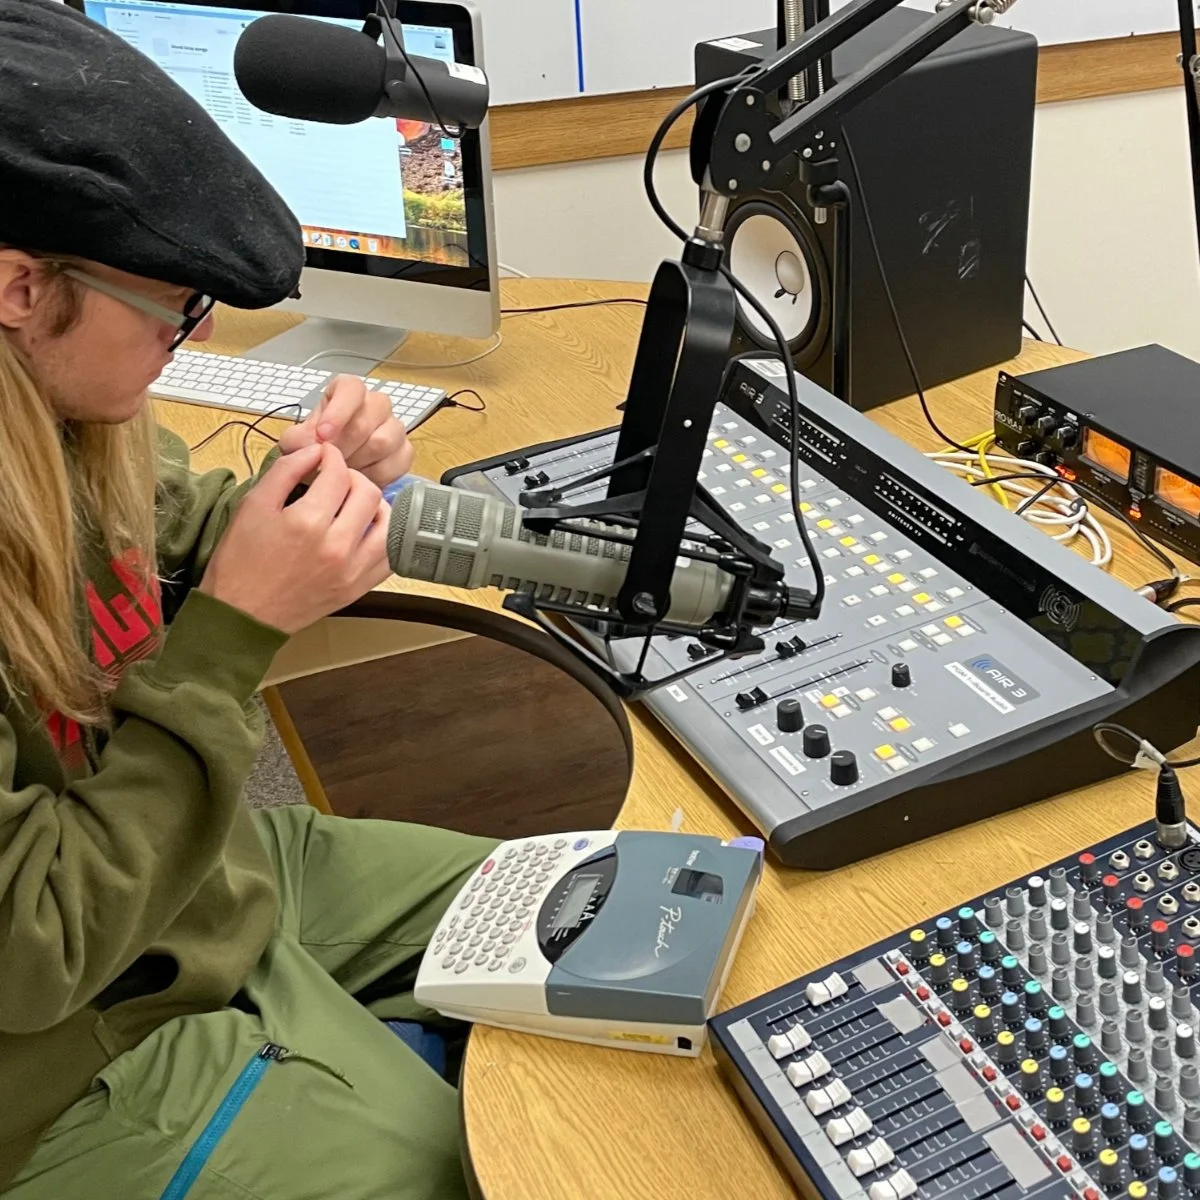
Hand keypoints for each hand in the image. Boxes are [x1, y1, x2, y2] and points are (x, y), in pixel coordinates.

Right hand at [199, 443, 390, 633]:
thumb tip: (314, 451)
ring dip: (375, 506)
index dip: (331, 456)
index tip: (324, 456)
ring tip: (355, 504)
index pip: (338, 473)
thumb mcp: (252, 507)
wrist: (242, 615)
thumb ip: (285, 472)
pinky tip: (367, 531)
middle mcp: (336, 547)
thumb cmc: (240, 563)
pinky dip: (385, 539)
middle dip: (354, 477)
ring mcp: (352, 571)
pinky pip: (389, 557)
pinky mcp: (358, 588)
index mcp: (307, 523)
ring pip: (388, 524)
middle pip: (369, 493)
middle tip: (337, 479)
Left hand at [277, 374, 414, 486]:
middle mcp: (376, 404)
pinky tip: (362, 478)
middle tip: (329, 463)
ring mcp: (394, 427)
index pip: (352, 389)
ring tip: (344, 472)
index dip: (338, 412)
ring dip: (360, 462)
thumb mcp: (296, 442)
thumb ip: (299, 441)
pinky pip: (398, 462)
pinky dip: (377, 475)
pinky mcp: (405, 451)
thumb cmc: (315, 448)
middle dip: (344, 447)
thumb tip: (316, 446)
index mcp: (349, 391)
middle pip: (366, 422)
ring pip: (384, 442)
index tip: (322, 435)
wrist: (330, 471)